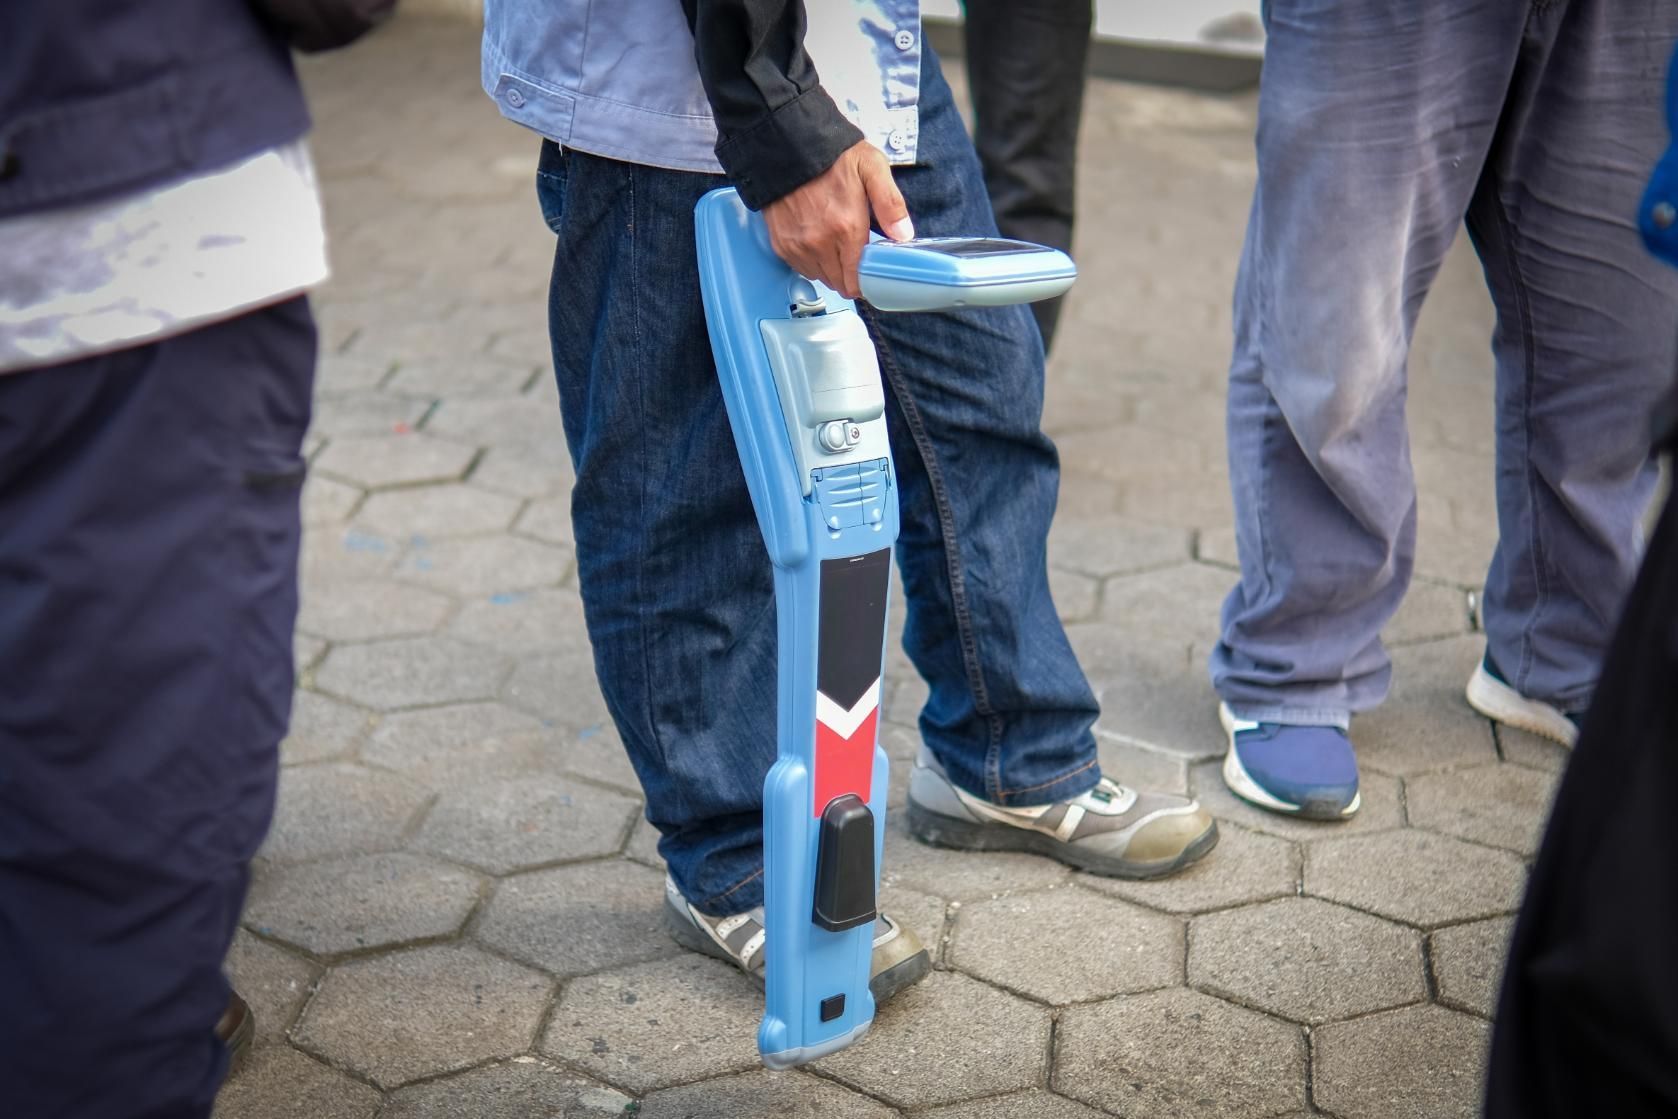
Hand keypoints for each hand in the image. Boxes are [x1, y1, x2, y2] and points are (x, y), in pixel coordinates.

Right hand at [762, 140, 914, 298]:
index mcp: (846, 229)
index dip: (866, 280)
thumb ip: (890, 204)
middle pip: (840, 284)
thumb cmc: (831, 156)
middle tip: (855, 251)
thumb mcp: (872, 168)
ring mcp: (798, 246)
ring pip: (820, 278)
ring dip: (831, 268)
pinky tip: (817, 239)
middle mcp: (819, 243)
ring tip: (835, 241)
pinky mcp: (782, 244)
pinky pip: (802, 268)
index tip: (870, 268)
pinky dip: (811, 260)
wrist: (789, 144)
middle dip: (850, 274)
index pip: (857, 282)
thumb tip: (903, 235)